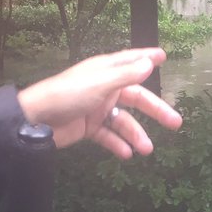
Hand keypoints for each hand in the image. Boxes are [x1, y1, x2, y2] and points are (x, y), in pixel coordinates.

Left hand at [17, 49, 181, 159]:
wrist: (35, 120)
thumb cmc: (67, 95)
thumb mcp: (100, 83)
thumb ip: (126, 74)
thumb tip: (149, 63)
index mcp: (106, 72)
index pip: (131, 62)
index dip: (147, 58)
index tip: (164, 56)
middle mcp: (104, 88)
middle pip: (136, 98)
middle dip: (156, 111)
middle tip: (176, 123)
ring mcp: (96, 109)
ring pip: (124, 121)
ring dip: (136, 135)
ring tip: (146, 150)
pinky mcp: (88, 127)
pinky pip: (108, 136)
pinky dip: (118, 144)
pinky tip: (126, 154)